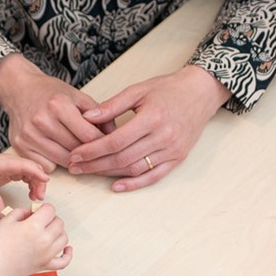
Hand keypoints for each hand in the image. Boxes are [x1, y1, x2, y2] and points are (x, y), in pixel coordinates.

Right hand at [0, 54, 106, 170]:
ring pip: (62, 161)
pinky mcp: (20, 146)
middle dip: (90, 153)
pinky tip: (59, 152)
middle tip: (99, 154)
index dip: (103, 143)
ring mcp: (29, 135)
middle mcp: (42, 120)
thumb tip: (115, 134)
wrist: (19, 89)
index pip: (88, 135)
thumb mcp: (77, 96)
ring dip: (75, 161)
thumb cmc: (50, 93)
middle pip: (76, 150)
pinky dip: (55, 163)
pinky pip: (46, 166)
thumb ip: (98, 114)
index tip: (110, 147)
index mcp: (59, 105)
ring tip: (81, 154)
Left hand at [0, 153, 49, 216]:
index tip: (46, 181)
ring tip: (35, 197)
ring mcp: (13, 164)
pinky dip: (32, 183)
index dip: (36, 172)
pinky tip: (31, 193)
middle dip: (39, 181)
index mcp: (3, 164)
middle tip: (39, 197)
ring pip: (32, 171)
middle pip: (32, 168)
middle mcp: (10, 161)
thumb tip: (2, 215)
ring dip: (37, 183)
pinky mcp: (14, 168)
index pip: (25, 165)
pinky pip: (28, 173)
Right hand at [0, 205, 72, 275]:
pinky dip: (68, 255)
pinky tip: (67, 249)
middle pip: (59, 223)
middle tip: (42, 221)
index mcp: (34, 226)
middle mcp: (44, 240)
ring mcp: (47, 254)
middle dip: (52, 219)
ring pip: (64, 239)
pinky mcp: (46, 265)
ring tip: (50, 232)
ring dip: (59, 232)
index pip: (50, 210)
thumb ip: (22, 211)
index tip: (40, 211)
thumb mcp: (8, 219)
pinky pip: (64, 261)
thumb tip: (32, 212)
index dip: (45, 208)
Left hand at [68, 65, 230, 191]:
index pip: (115, 141)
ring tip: (90, 172)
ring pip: (135, 169)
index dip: (92, 150)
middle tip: (76, 167)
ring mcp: (172, 150)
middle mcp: (163, 136)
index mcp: (151, 118)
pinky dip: (135, 183)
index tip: (75, 154)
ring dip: (110, 174)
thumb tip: (86, 118)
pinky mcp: (178, 158)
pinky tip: (117, 186)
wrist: (200, 92)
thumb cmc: (168, 89)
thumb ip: (112, 105)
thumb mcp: (138, 90)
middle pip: (122, 158)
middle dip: (95, 165)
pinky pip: (154, 176)